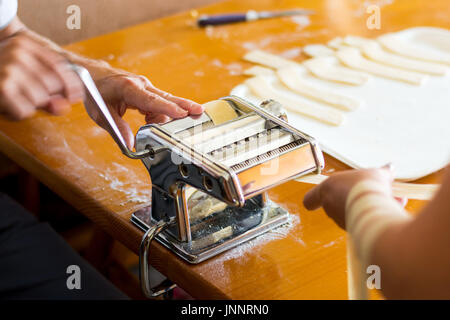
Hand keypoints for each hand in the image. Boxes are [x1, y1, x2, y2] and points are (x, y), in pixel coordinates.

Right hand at [0, 33, 83, 119]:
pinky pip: (26, 111)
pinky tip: (8, 105)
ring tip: (14, 98)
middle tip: (26, 94)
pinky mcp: (3, 88)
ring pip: (41, 100)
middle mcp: (18, 53)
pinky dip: (18, 114)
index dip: (72, 84)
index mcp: (25, 45)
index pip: (59, 65)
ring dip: (30, 106)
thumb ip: (46, 90)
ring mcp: (9, 70)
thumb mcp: (21, 74)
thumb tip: (63, 106)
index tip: (77, 96)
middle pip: (53, 85)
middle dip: (45, 97)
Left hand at [83, 70, 203, 148]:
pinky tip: (151, 121)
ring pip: (166, 101)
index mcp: (129, 88)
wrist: (94, 76)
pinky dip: (162, 114)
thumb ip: (117, 128)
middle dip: (184, 105)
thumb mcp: (101, 113)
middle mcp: (141, 85)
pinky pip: (160, 103)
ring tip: (159, 122)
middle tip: (200, 112)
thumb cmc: (96, 92)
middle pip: (166, 97)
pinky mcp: (148, 91)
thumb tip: (131, 144)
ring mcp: (146, 87)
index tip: (182, 113)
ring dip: (169, 114)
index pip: (152, 100)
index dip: (168, 108)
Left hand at [303, 167, 396, 228]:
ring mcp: (341, 220)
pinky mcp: (354, 230)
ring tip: (392, 198)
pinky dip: (378, 214)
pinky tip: (396, 206)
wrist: (372, 207)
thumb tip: (389, 167)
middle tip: (371, 190)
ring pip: (354, 211)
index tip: (320, 198)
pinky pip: (365, 220)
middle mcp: (331, 207)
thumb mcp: (375, 173)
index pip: (310, 199)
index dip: (314, 199)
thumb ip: (381, 171)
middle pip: (337, 202)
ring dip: (369, 205)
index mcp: (327, 189)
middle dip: (356, 196)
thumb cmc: (366, 187)